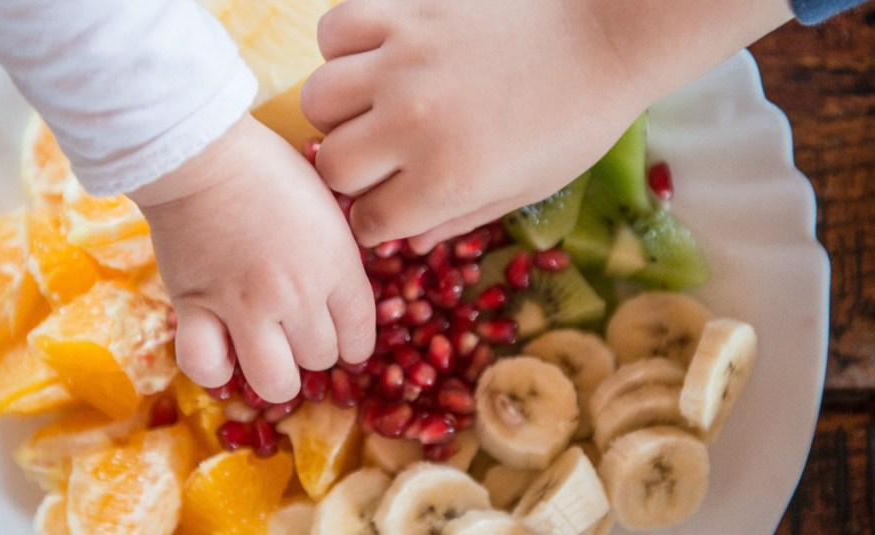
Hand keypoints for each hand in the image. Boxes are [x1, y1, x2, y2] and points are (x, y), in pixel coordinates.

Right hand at [132, 114, 375, 402]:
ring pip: (276, 382)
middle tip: (297, 329)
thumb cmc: (270, 167)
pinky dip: (215, 368)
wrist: (204, 152)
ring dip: (275, 373)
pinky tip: (222, 351)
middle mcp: (297, 295)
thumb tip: (343, 294)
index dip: (351, 343)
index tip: (340, 336)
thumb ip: (339, 255)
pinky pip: (208, 368)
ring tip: (266, 351)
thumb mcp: (328, 204)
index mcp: (337, 266)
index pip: (360, 338)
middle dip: (313, 348)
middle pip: (320, 359)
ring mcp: (246, 307)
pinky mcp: (197, 307)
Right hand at [302, 0, 791, 251]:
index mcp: (445, 180)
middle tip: (378, 163)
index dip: (377, 222)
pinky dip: (341, 48)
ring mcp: (402, 64)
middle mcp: (411, 124)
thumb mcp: (525, 191)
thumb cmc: (575, 121)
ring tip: (369, 110)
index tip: (388, 208)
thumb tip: (408, 244)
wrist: (605, 36)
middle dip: (350, 176)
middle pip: (332, 166)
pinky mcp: (405, 13)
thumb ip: (459, 221)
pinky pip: (334, 31)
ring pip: (318, 100)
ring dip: (338, 114)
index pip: (368, 220)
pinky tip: (371, 59)